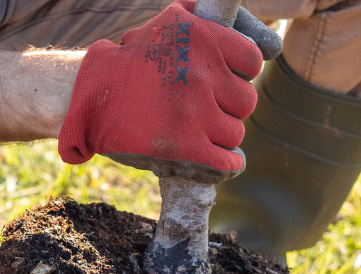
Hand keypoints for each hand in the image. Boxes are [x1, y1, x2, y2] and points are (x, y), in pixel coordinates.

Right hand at [58, 0, 281, 180]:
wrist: (91, 97)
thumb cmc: (134, 61)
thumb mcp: (170, 23)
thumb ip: (210, 24)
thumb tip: (268, 45)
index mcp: (200, 38)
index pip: (251, 60)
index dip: (241, 72)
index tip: (227, 78)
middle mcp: (200, 73)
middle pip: (246, 100)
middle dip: (230, 105)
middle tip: (209, 106)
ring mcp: (195, 112)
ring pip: (236, 131)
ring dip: (222, 133)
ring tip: (202, 128)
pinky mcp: (186, 146)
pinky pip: (228, 160)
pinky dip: (229, 163)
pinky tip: (223, 159)